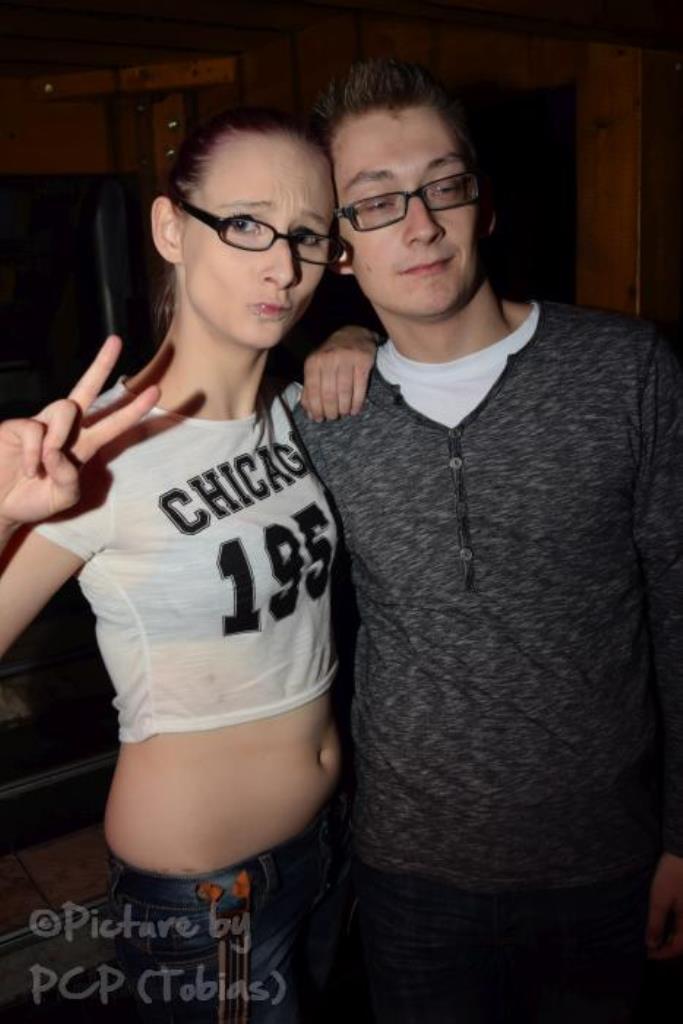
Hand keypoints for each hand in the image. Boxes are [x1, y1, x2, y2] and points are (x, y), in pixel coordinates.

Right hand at [0, 336, 157, 534]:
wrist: (0, 507)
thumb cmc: (32, 500)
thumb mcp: (63, 498)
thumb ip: (71, 479)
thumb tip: (60, 453)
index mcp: (82, 446)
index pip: (112, 423)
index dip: (133, 408)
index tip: (156, 390)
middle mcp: (64, 430)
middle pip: (86, 390)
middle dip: (101, 365)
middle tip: (116, 341)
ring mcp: (41, 424)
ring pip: (65, 408)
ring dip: (60, 438)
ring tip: (46, 464)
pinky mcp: (18, 426)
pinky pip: (35, 429)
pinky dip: (35, 454)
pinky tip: (28, 469)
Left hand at [301, 325, 376, 421]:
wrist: (353, 335)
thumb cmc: (331, 357)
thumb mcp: (316, 368)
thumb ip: (310, 388)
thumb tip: (309, 411)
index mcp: (314, 362)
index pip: (313, 390)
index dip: (315, 408)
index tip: (319, 418)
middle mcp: (329, 359)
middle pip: (329, 394)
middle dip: (330, 410)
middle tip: (333, 417)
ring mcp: (347, 359)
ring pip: (344, 392)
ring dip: (344, 408)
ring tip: (344, 413)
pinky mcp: (363, 361)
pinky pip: (360, 387)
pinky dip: (357, 402)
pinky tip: (355, 409)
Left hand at [646, 852, 682, 958]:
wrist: (682, 852)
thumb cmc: (672, 875)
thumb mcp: (660, 899)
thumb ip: (656, 923)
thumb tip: (651, 945)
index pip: (678, 948)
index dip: (662, 954)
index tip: (647, 954)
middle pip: (681, 941)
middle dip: (665, 946)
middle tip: (647, 945)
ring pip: (681, 931)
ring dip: (668, 935)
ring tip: (651, 933)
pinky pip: (681, 920)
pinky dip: (671, 924)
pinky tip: (660, 919)